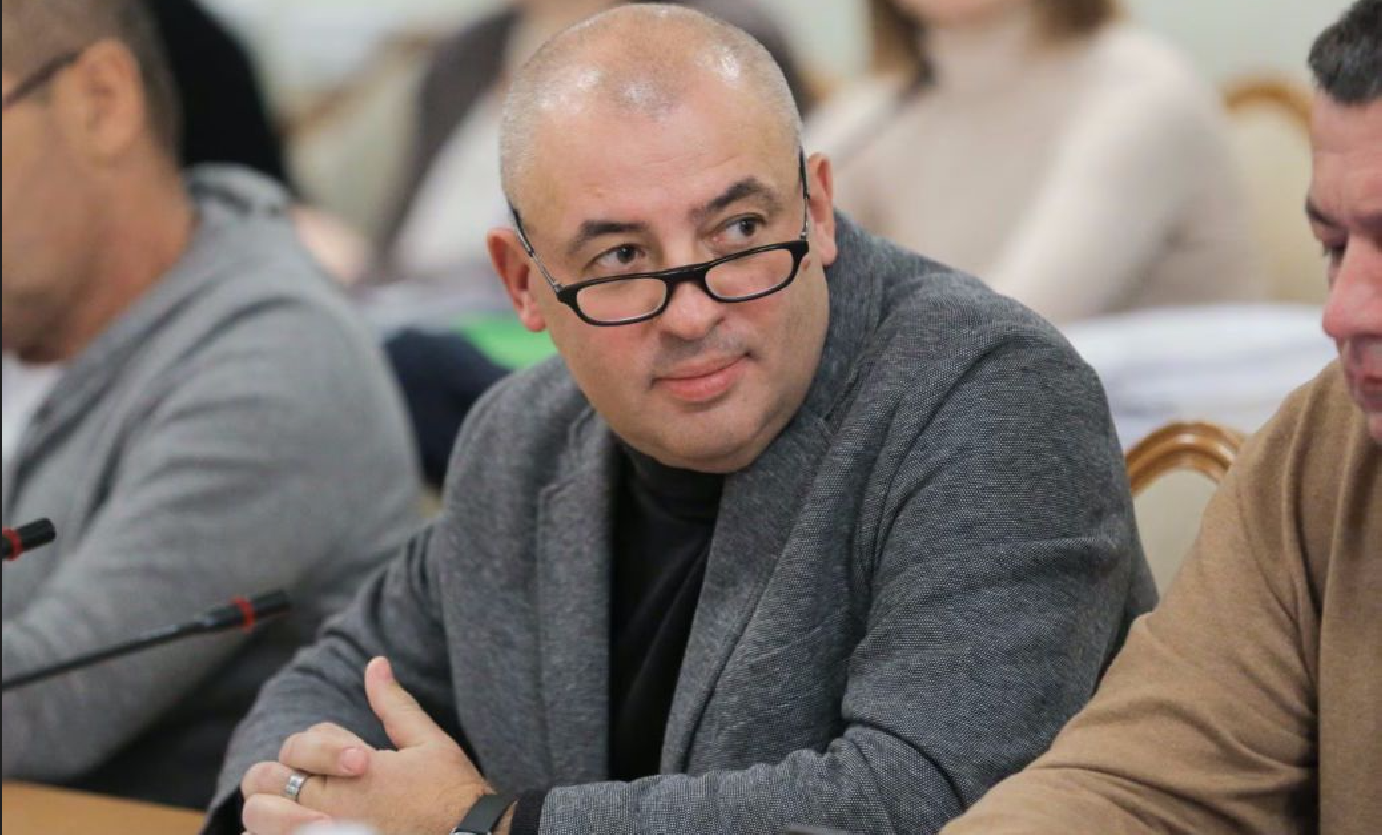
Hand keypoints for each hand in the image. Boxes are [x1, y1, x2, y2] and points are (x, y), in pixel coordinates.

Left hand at [240, 657, 494, 834]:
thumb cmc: (451, 796)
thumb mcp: (427, 741)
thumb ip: (393, 704)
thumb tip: (375, 663)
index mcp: (352, 771)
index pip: (298, 746)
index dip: (320, 748)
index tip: (357, 761)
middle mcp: (329, 806)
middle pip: (262, 781)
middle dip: (277, 776)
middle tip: (306, 782)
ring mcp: (325, 833)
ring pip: (259, 821)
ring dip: (270, 812)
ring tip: (300, 811)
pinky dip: (279, 834)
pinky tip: (305, 826)